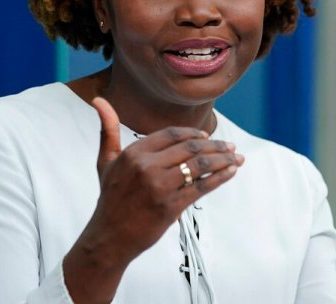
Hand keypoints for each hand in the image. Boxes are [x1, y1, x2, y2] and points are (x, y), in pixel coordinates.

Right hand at [91, 97, 243, 255]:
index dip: (194, 134)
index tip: (208, 137)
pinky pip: (202, 186)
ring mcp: (159, 186)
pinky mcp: (170, 206)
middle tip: (231, 146)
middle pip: (190, 148)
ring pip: (199, 165)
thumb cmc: (110, 198)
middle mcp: (146, 166)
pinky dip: (220, 177)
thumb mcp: (105, 161)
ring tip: (237, 158)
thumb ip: (107, 130)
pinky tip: (231, 172)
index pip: (173, 134)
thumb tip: (98, 99)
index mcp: (133, 152)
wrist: (109, 238)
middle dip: (216, 145)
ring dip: (223, 159)